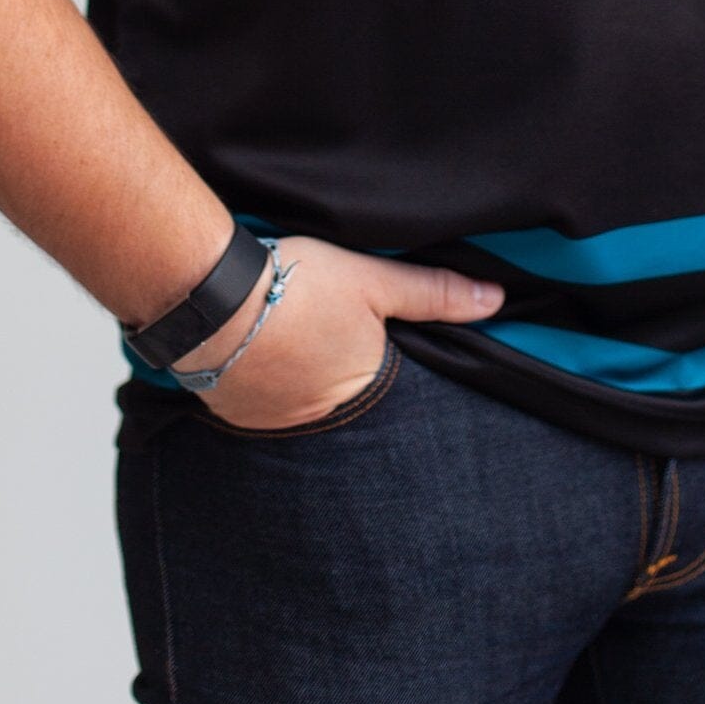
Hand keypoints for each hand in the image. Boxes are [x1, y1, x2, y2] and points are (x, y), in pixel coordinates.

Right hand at [171, 234, 505, 430]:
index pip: (388, 385)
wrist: (208, 299)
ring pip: (298, 403)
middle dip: (338, 374)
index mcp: (363, 389)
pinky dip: (262, 385)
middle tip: (321, 337)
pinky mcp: (233, 416)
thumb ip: (433, 292)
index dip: (382, 359)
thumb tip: (496, 299)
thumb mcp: (374, 280)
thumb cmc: (294, 285)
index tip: (370, 338)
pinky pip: (258, 406)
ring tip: (289, 342)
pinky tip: (256, 355)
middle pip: (342, 398)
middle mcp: (321, 419)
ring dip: (298, 381)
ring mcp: (273, 423)